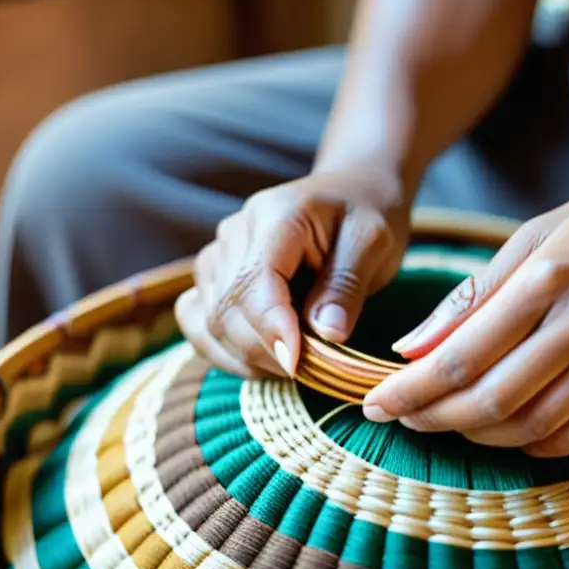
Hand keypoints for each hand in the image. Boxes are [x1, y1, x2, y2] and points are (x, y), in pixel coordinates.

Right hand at [176, 170, 409, 377]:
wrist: (351, 195)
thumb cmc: (366, 218)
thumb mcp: (372, 243)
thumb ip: (347, 286)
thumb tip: (327, 334)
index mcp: (277, 217)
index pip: (254, 282)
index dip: (270, 330)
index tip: (296, 366)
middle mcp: (235, 233)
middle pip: (226, 309)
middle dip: (263, 352)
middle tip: (310, 373)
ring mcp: (217, 255)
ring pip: (208, 322)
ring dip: (246, 358)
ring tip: (292, 367)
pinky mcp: (212, 277)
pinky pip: (196, 322)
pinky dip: (222, 351)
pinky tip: (260, 362)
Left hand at [362, 172, 568, 457]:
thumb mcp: (546, 232)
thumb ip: (478, 292)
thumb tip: (412, 347)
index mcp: (554, 275)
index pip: (464, 355)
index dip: (412, 390)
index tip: (376, 406)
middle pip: (497, 404)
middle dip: (439, 421)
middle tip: (409, 421)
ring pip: (544, 431)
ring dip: (490, 440)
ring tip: (462, 427)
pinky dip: (554, 448)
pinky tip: (530, 434)